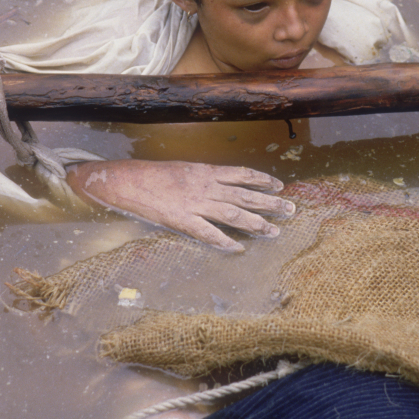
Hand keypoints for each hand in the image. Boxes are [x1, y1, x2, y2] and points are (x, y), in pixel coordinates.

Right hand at [66, 159, 294, 250]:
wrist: (127, 180)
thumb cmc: (153, 175)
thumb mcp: (183, 170)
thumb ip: (203, 178)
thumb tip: (220, 184)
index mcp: (206, 171)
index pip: (242, 174)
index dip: (262, 180)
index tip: (279, 186)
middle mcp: (206, 186)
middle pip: (245, 195)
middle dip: (270, 202)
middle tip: (291, 209)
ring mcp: (195, 204)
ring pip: (233, 214)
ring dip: (256, 223)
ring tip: (275, 230)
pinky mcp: (182, 220)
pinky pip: (207, 233)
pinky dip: (224, 241)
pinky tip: (238, 248)